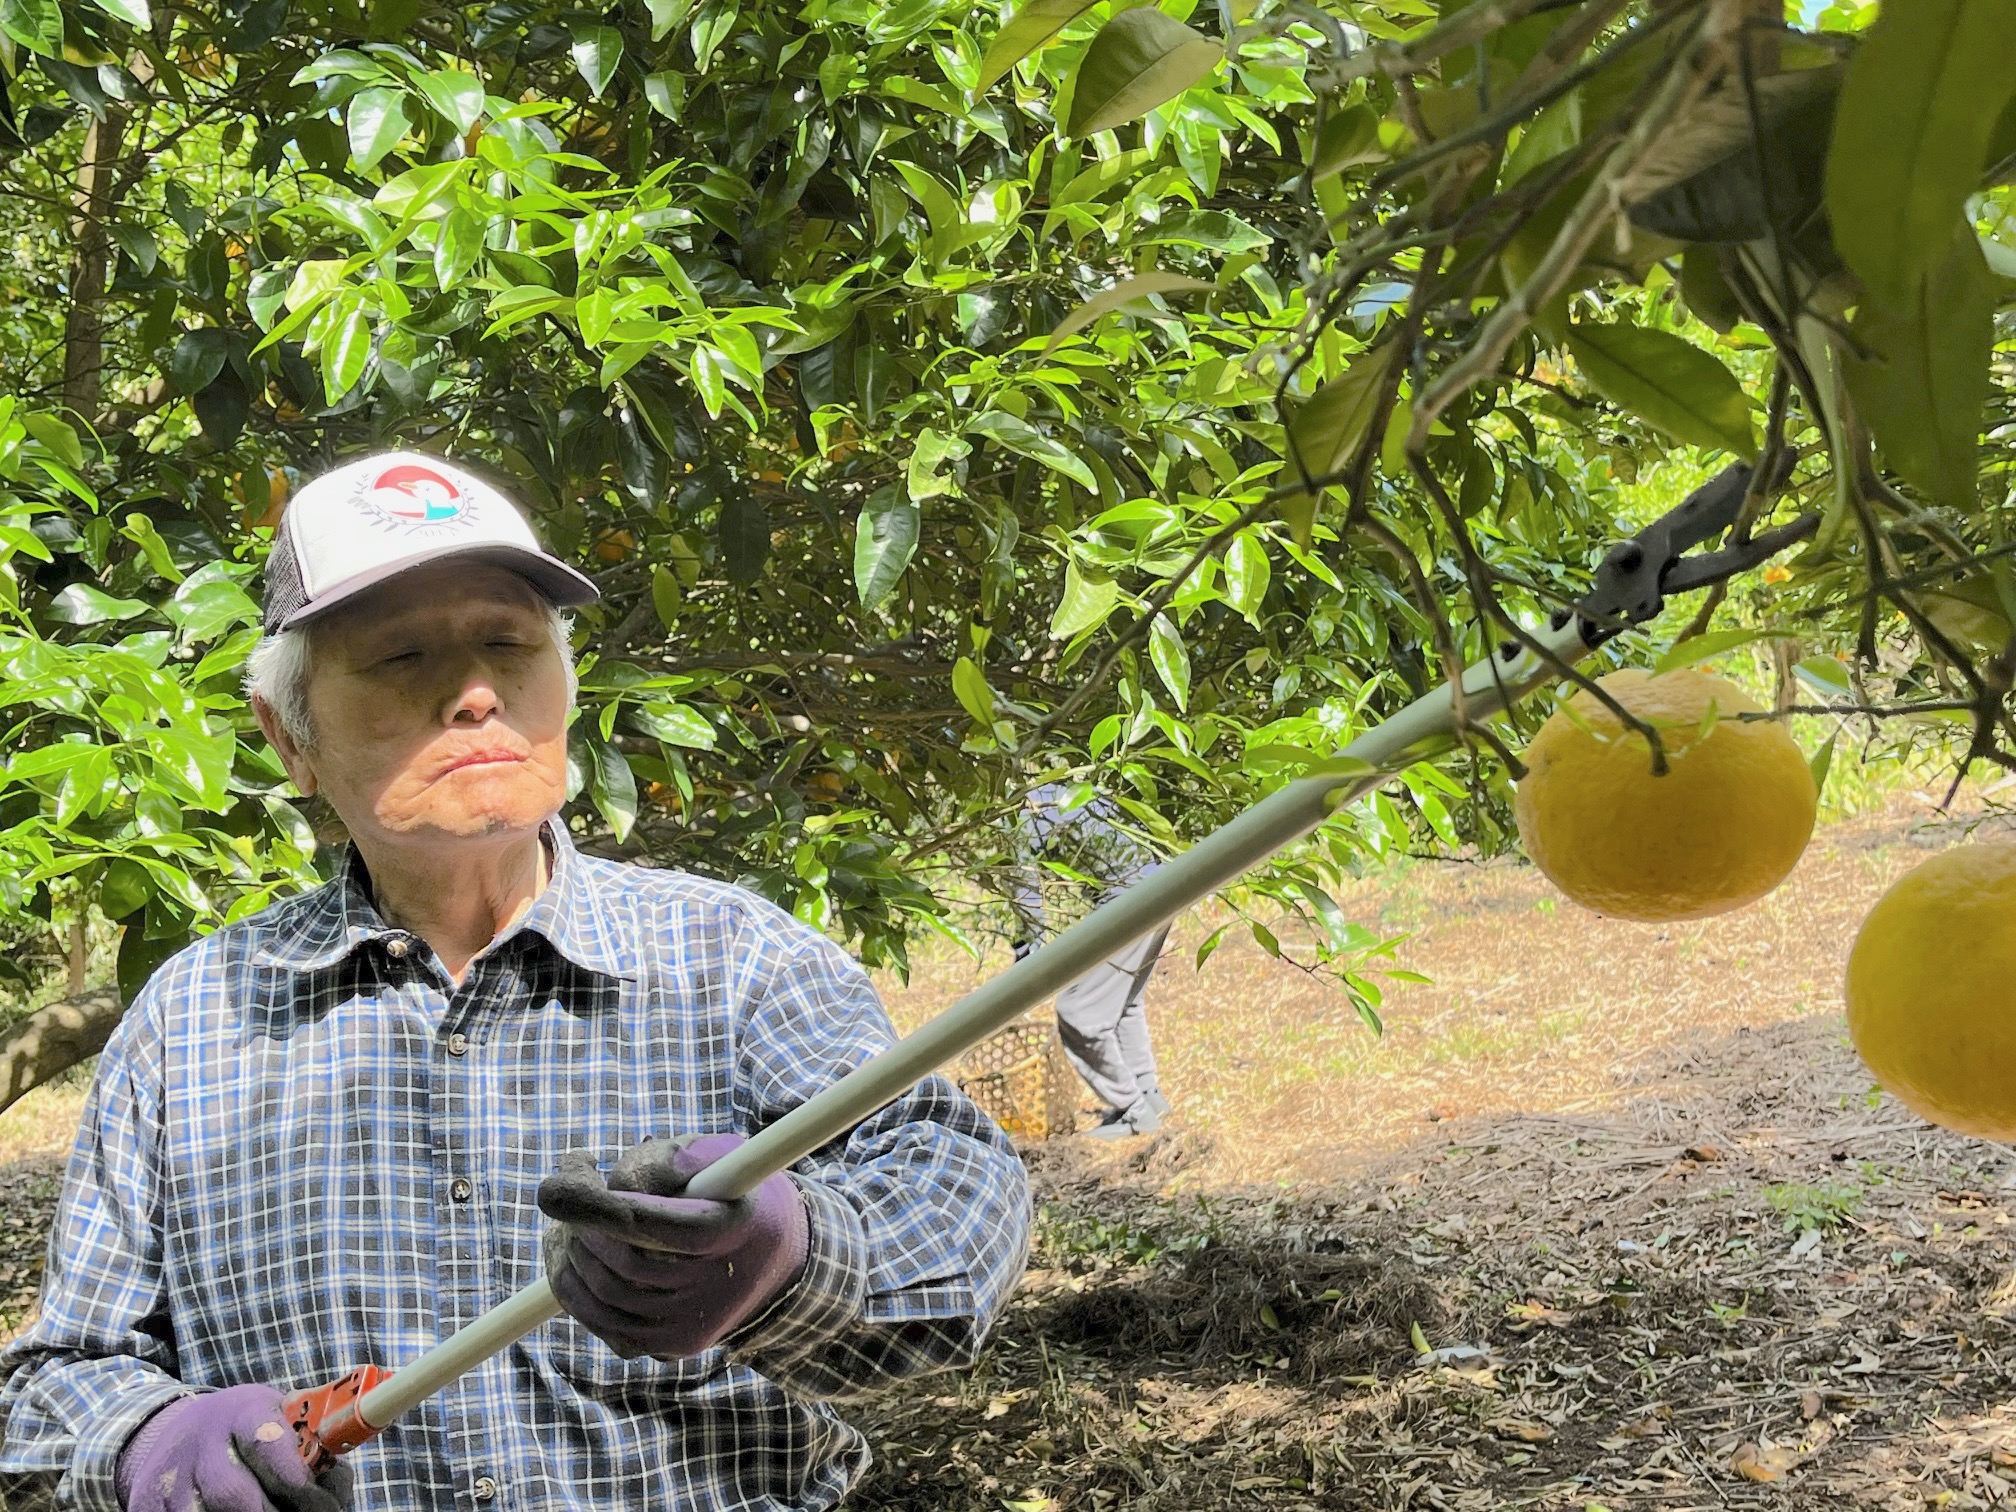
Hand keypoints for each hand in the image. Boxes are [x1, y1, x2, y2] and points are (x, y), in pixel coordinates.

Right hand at [116, 1384, 352, 1511]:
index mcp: (242, 1411)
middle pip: (232, 1493)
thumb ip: (313, 1449)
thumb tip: (334, 1491)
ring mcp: (169, 1477)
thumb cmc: (252, 1430)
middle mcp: (200, 1442)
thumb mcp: (284, 1419)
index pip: (264, 1441)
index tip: (321, 1502)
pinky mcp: (146, 1506)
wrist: (184, 1431)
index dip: (294, 1478)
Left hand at [538, 1133, 809, 1359]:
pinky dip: (575, 1291)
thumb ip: (664, 1161)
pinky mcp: (672, 1346)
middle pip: (626, 1262)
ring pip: (607, 1296)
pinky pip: (605, 1324)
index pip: (656, 1227)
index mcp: (734, 1228)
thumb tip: (608, 1186)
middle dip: (581, 1226)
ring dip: (570, 1256)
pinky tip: (572, 1259)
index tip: (554, 1188)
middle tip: (566, 1194)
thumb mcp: (713, 1155)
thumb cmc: (732, 1190)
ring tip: (565, 1226)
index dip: (598, 1209)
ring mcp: (694, 1324)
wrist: (770, 1255)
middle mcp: (717, 1286)